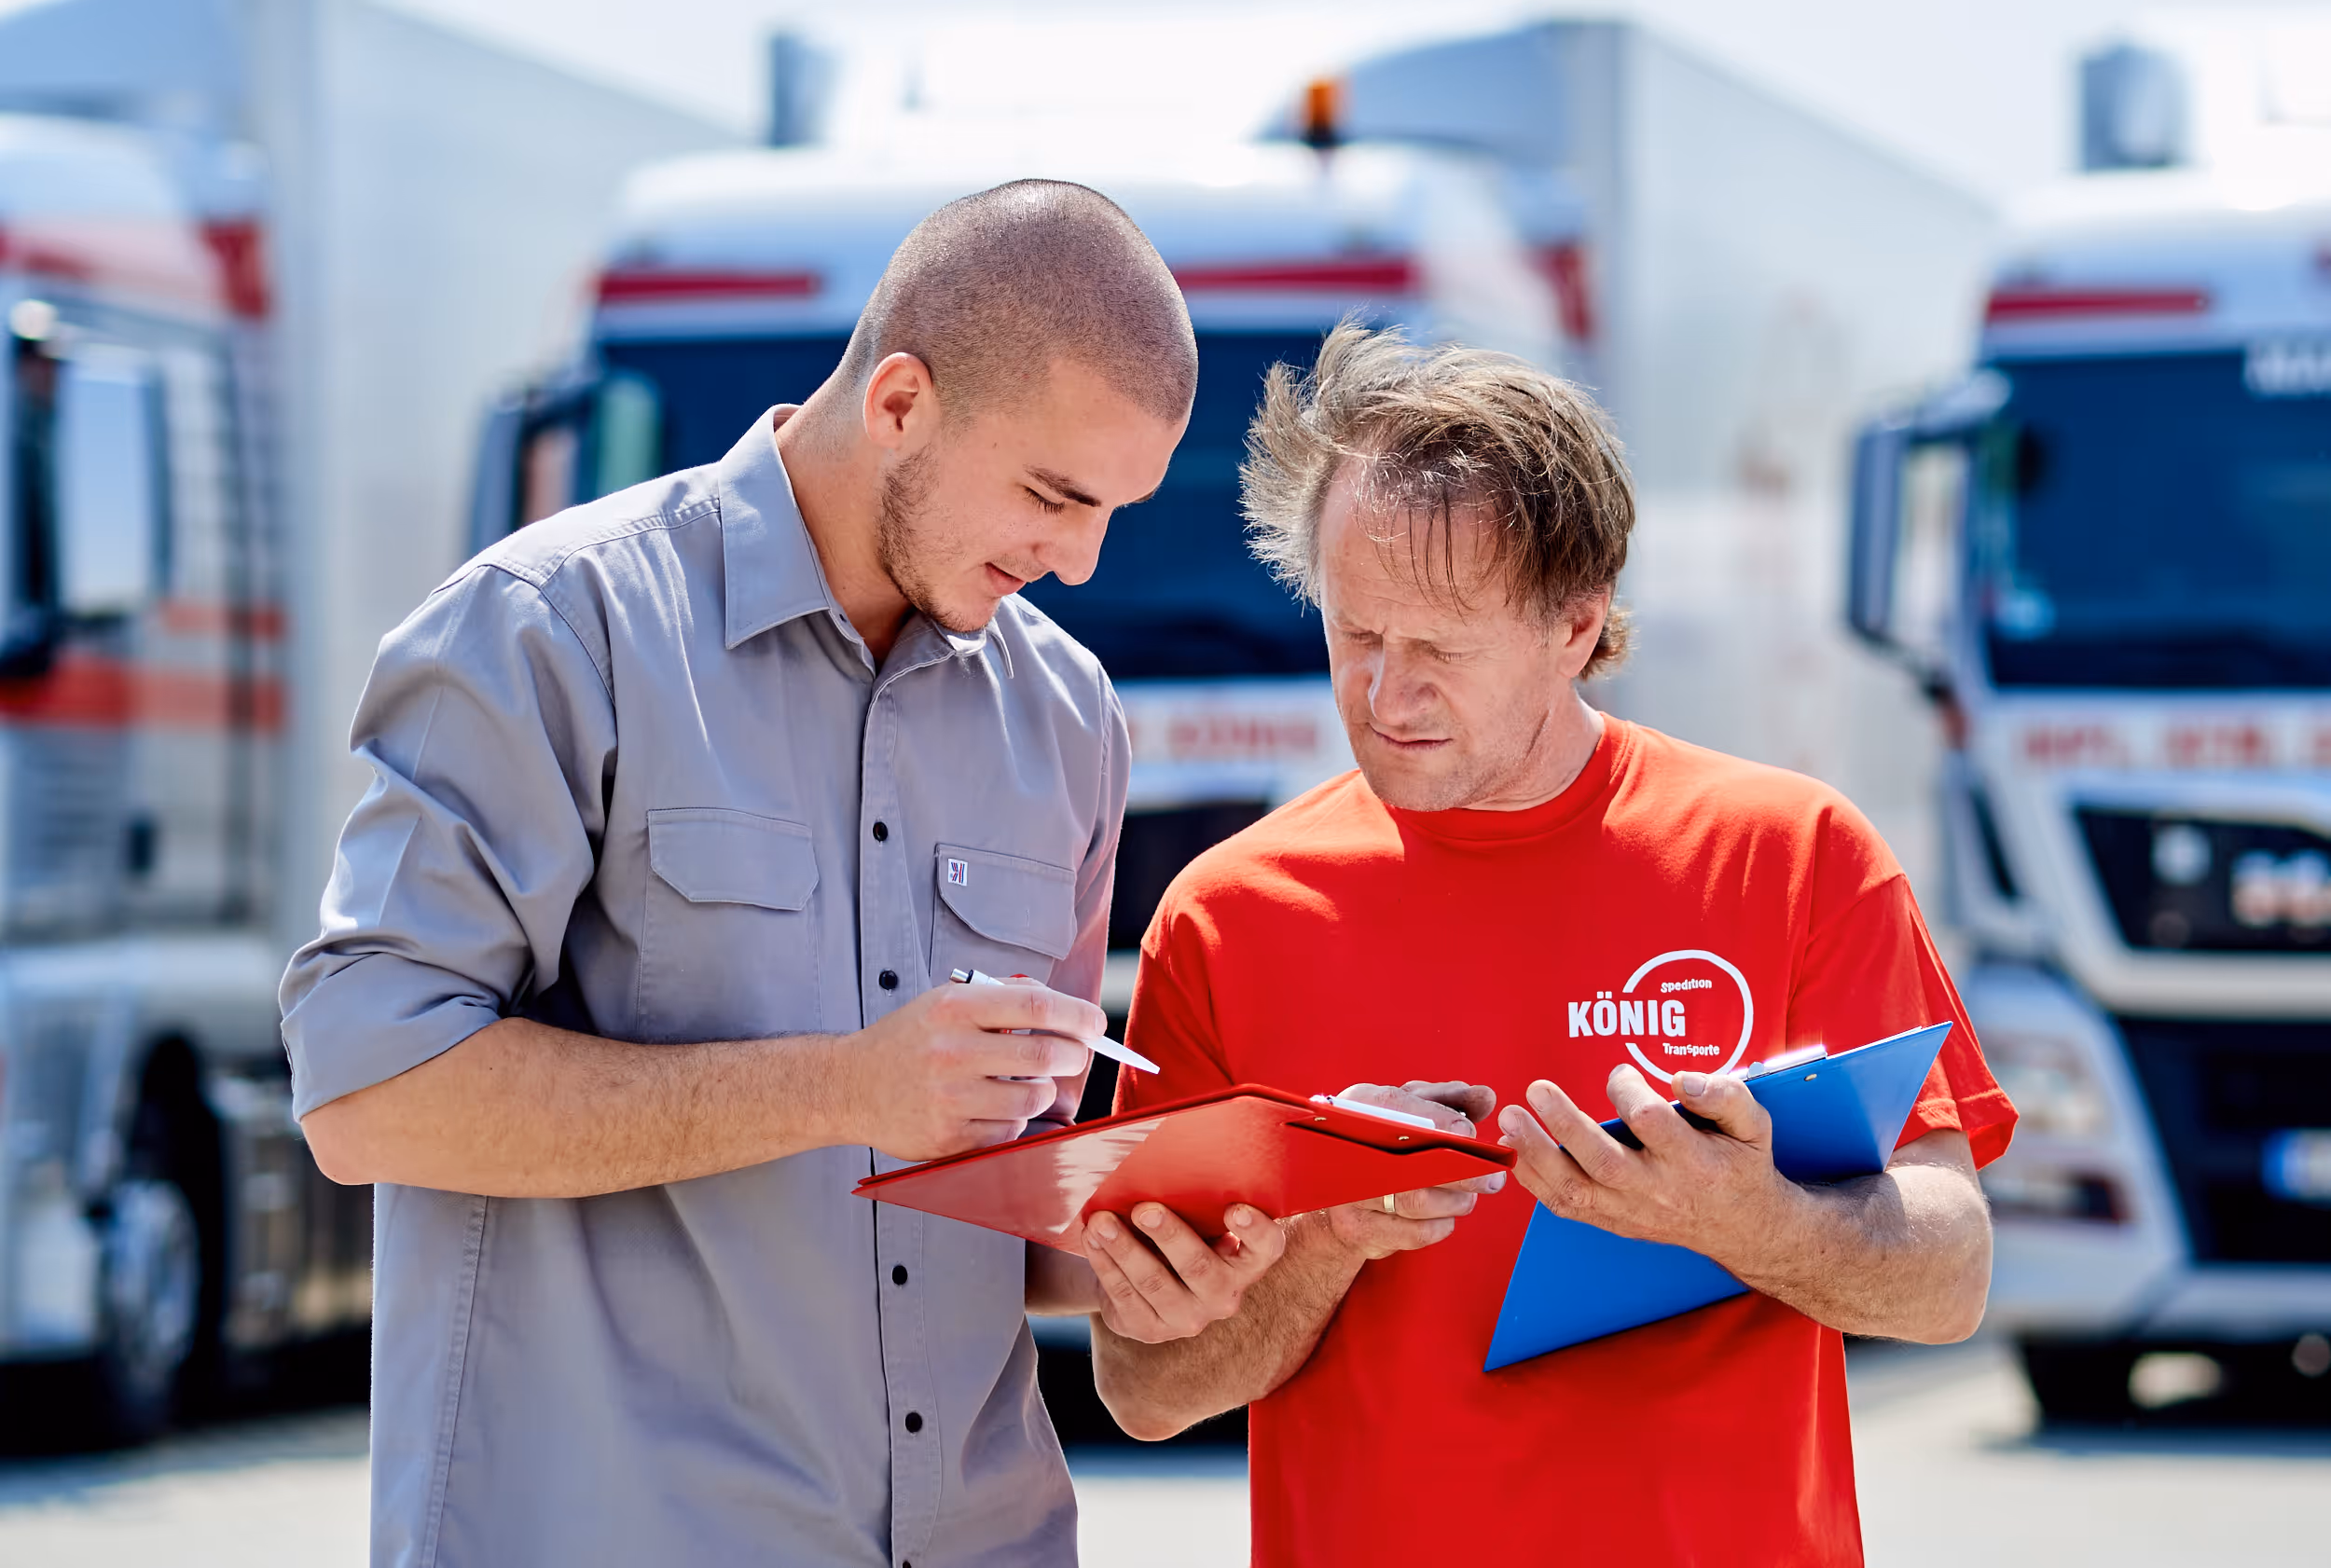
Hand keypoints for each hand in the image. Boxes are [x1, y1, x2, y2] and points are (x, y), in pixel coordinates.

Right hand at [825, 981, 1095, 1160]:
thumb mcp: (944, 1000)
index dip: (1078, 1015)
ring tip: (1024, 1081)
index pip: (1037, 1006)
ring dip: (1042, 1090)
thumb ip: (1000, 998)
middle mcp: (951, 1051)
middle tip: (1074, 1055)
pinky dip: (1013, 1118)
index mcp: (954, 1008)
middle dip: (1073, 1055)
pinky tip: (991, 1106)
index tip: (1096, 1024)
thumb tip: (1065, 1010)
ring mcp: (949, 1098)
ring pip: (1033, 1098)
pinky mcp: (948, 1137)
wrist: (849, 1086)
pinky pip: (1009, 1129)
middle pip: (1045, 1055)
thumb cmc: (909, 1040)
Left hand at [1082, 1202, 1290, 1343]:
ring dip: (1124, 1248)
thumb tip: (1161, 1161)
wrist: (1146, 1278)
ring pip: (1154, 1283)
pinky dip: (1105, 1263)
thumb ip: (1195, 1202)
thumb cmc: (1180, 1233)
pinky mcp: (1149, 1329)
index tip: (1234, 1208)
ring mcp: (1187, 1318)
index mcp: (1246, 1262)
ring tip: (1101, 1221)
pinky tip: (1092, 1239)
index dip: (1255, 1230)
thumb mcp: (1197, 1220)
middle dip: (1169, 1236)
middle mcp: (1224, 1296)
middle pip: (1199, 1268)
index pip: (1266, 1248)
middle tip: (1144, 1209)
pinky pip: (1124, 1295)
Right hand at [1317, 1081, 1505, 1262]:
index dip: (1434, 1118)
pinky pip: (1411, 1233)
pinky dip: (1440, 1225)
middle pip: (1408, 1162)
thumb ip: (1451, 1100)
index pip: (1392, 1106)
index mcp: (1358, 1107)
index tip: (1467, 1130)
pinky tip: (1447, 1217)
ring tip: (1472, 1197)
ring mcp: (1349, 1192)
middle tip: (1493, 1177)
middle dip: (1460, 1172)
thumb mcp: (1411, 1112)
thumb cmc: (1384, 1145)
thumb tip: (1486, 1097)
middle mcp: (1347, 1146)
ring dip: (1454, 1202)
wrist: (1339, 1199)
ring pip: (1413, 1201)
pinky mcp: (1357, 1229)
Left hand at [1496, 1065, 1797, 1262]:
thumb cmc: (1740, 1164)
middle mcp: (1657, 1192)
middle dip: (1566, 1126)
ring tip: (1509, 1121)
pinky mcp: (1611, 1221)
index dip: (1630, 1093)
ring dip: (1536, 1155)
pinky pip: (1565, 1205)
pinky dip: (1533, 1180)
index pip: (1653, 1124)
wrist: (1740, 1228)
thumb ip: (1725, 1096)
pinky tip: (1512, 1151)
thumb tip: (1679, 1080)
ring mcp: (1629, 1212)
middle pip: (1604, 1163)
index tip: (1620, 1074)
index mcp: (1695, 1164)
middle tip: (1536, 1090)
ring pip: (1575, 1190)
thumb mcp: (1753, 1125)